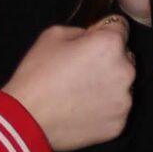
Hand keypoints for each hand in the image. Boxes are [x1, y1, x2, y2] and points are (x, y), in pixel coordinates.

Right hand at [0, 17, 134, 151]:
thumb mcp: (53, 34)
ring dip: (108, 85)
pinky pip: (116, 109)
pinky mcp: (119, 124)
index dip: (103, 33)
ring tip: (80, 93)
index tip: (91, 42)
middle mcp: (125, 71)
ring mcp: (124, 100)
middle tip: (81, 71)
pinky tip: (82, 109)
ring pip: (122, 85)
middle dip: (108, 60)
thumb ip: (82, 31)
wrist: (26, 118)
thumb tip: (93, 36)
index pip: (120, 27)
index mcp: (110, 44)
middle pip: (124, 58)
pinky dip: (104, 108)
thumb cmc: (37, 74)